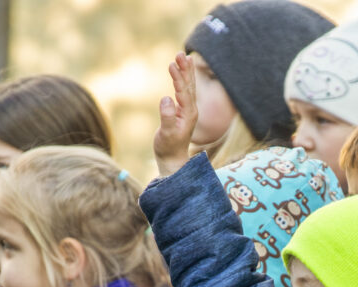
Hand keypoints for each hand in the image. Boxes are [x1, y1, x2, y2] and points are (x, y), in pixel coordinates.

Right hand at [154, 52, 197, 176]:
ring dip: (186, 71)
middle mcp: (191, 110)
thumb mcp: (166, 134)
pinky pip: (185, 91)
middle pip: (189, 86)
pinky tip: (182, 72)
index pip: (184, 91)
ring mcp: (189, 110)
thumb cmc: (168, 148)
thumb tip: (166, 99)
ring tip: (184, 56)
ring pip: (189, 87)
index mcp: (188, 114)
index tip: (173, 64)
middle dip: (185, 69)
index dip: (178, 77)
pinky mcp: (184, 111)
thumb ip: (167, 117)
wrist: (173, 160)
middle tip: (181, 53)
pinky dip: (184, 79)